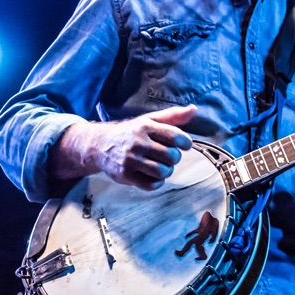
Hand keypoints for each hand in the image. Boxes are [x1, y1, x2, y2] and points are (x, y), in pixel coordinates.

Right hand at [62, 105, 195, 189]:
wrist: (100, 145)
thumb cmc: (131, 133)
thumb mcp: (150, 120)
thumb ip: (173, 116)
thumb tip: (194, 109)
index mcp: (145, 126)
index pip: (176, 136)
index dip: (185, 143)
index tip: (184, 145)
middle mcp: (137, 142)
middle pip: (171, 156)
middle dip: (174, 158)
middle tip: (168, 156)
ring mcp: (130, 159)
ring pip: (162, 171)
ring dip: (166, 171)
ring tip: (161, 166)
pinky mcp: (125, 175)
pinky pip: (151, 184)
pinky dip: (156, 182)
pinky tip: (152, 175)